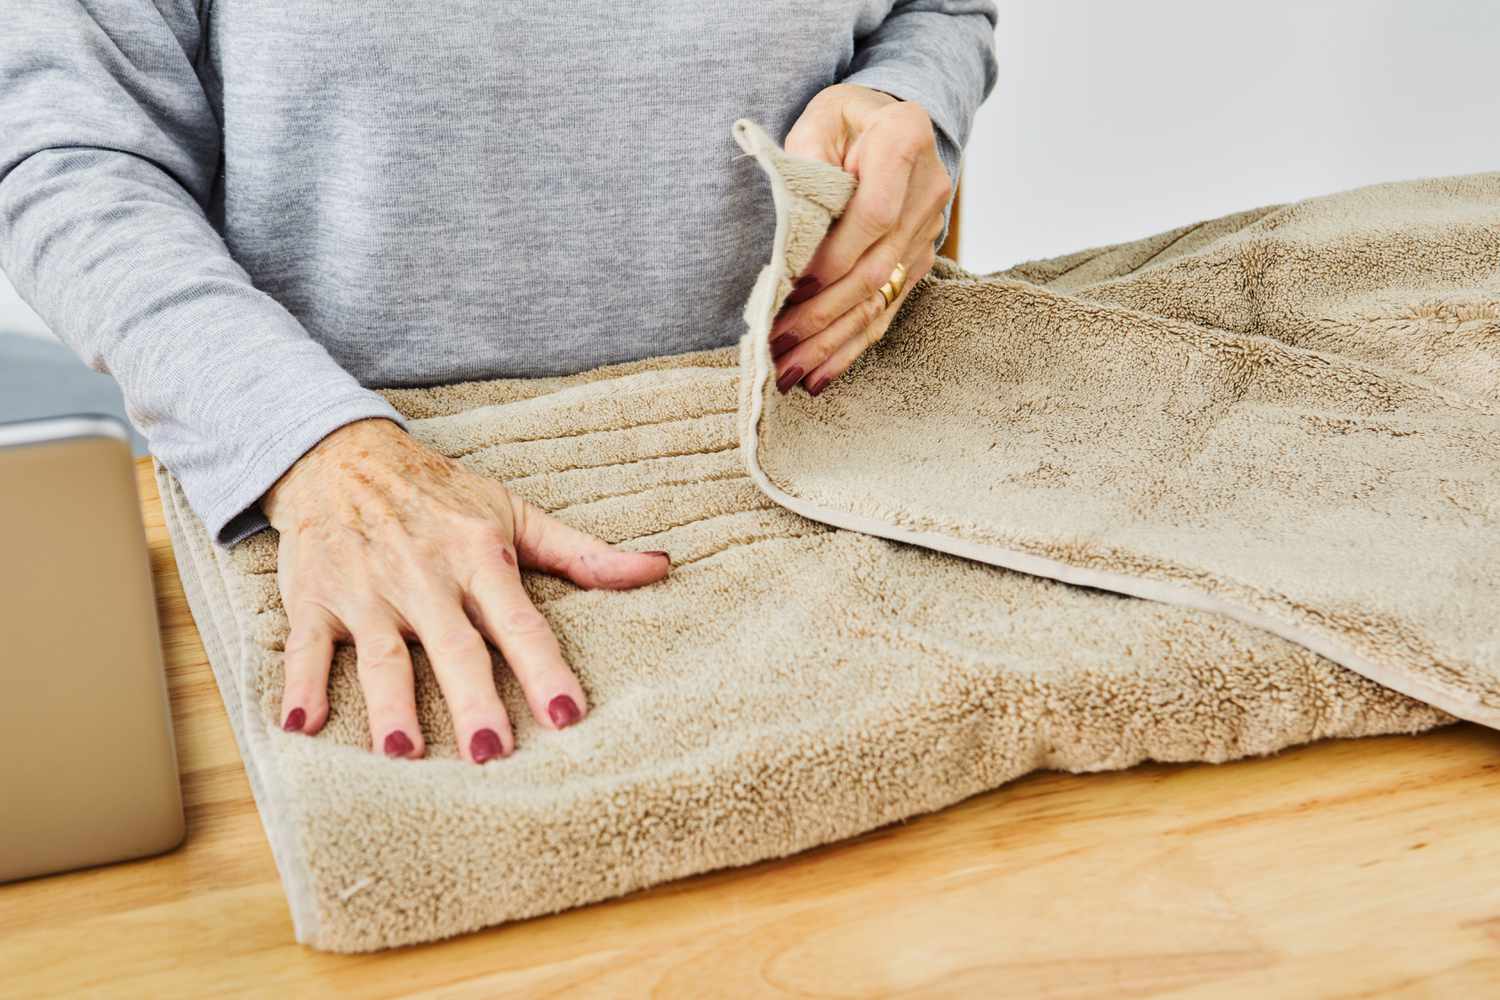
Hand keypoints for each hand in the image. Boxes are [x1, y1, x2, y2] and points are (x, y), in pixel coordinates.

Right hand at [260, 418, 670, 762]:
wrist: (341, 454)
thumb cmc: (441, 495)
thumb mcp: (514, 512)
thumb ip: (584, 553)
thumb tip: (660, 567)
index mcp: (479, 558)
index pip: (520, 622)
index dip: (545, 668)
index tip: (569, 714)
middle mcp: (425, 577)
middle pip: (454, 647)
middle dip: (472, 699)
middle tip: (492, 752)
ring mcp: (367, 591)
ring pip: (381, 655)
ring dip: (389, 703)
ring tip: (402, 751)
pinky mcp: (315, 600)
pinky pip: (306, 648)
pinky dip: (300, 686)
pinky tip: (301, 728)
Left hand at [770, 83, 950, 395]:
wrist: (892, 123)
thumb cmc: (845, 120)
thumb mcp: (820, 118)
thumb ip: (806, 158)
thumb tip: (792, 222)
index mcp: (906, 140)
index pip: (874, 213)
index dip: (836, 254)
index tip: (795, 284)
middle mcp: (928, 190)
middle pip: (876, 268)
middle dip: (823, 314)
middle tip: (775, 346)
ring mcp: (928, 231)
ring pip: (880, 299)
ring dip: (831, 343)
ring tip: (789, 374)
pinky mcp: (919, 261)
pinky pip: (886, 311)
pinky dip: (850, 347)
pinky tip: (819, 376)